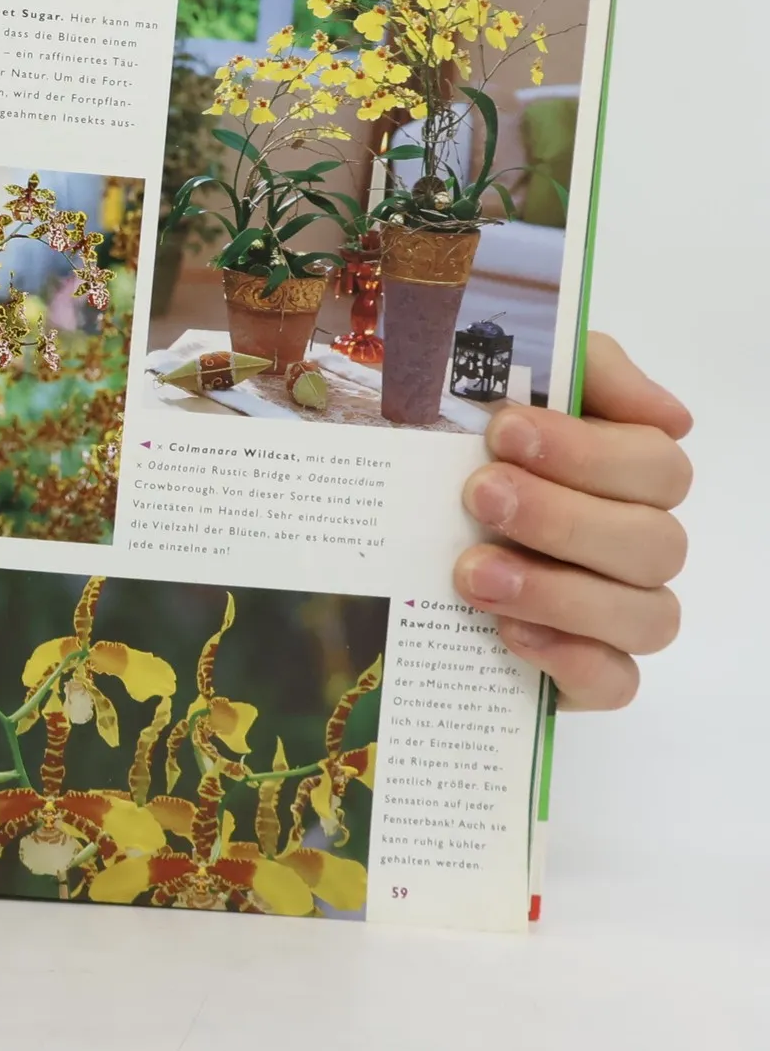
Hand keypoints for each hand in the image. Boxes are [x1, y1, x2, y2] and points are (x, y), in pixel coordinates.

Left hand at [455, 333, 691, 709]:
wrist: (382, 520)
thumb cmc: (455, 442)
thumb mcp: (496, 376)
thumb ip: (582, 368)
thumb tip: (668, 414)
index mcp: (625, 474)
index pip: (656, 465)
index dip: (589, 451)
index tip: (504, 431)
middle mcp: (634, 543)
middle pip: (656, 541)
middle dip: (564, 517)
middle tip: (478, 497)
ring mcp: (615, 612)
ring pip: (648, 615)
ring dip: (561, 592)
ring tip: (472, 573)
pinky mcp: (584, 671)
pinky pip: (617, 681)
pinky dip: (572, 659)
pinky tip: (508, 632)